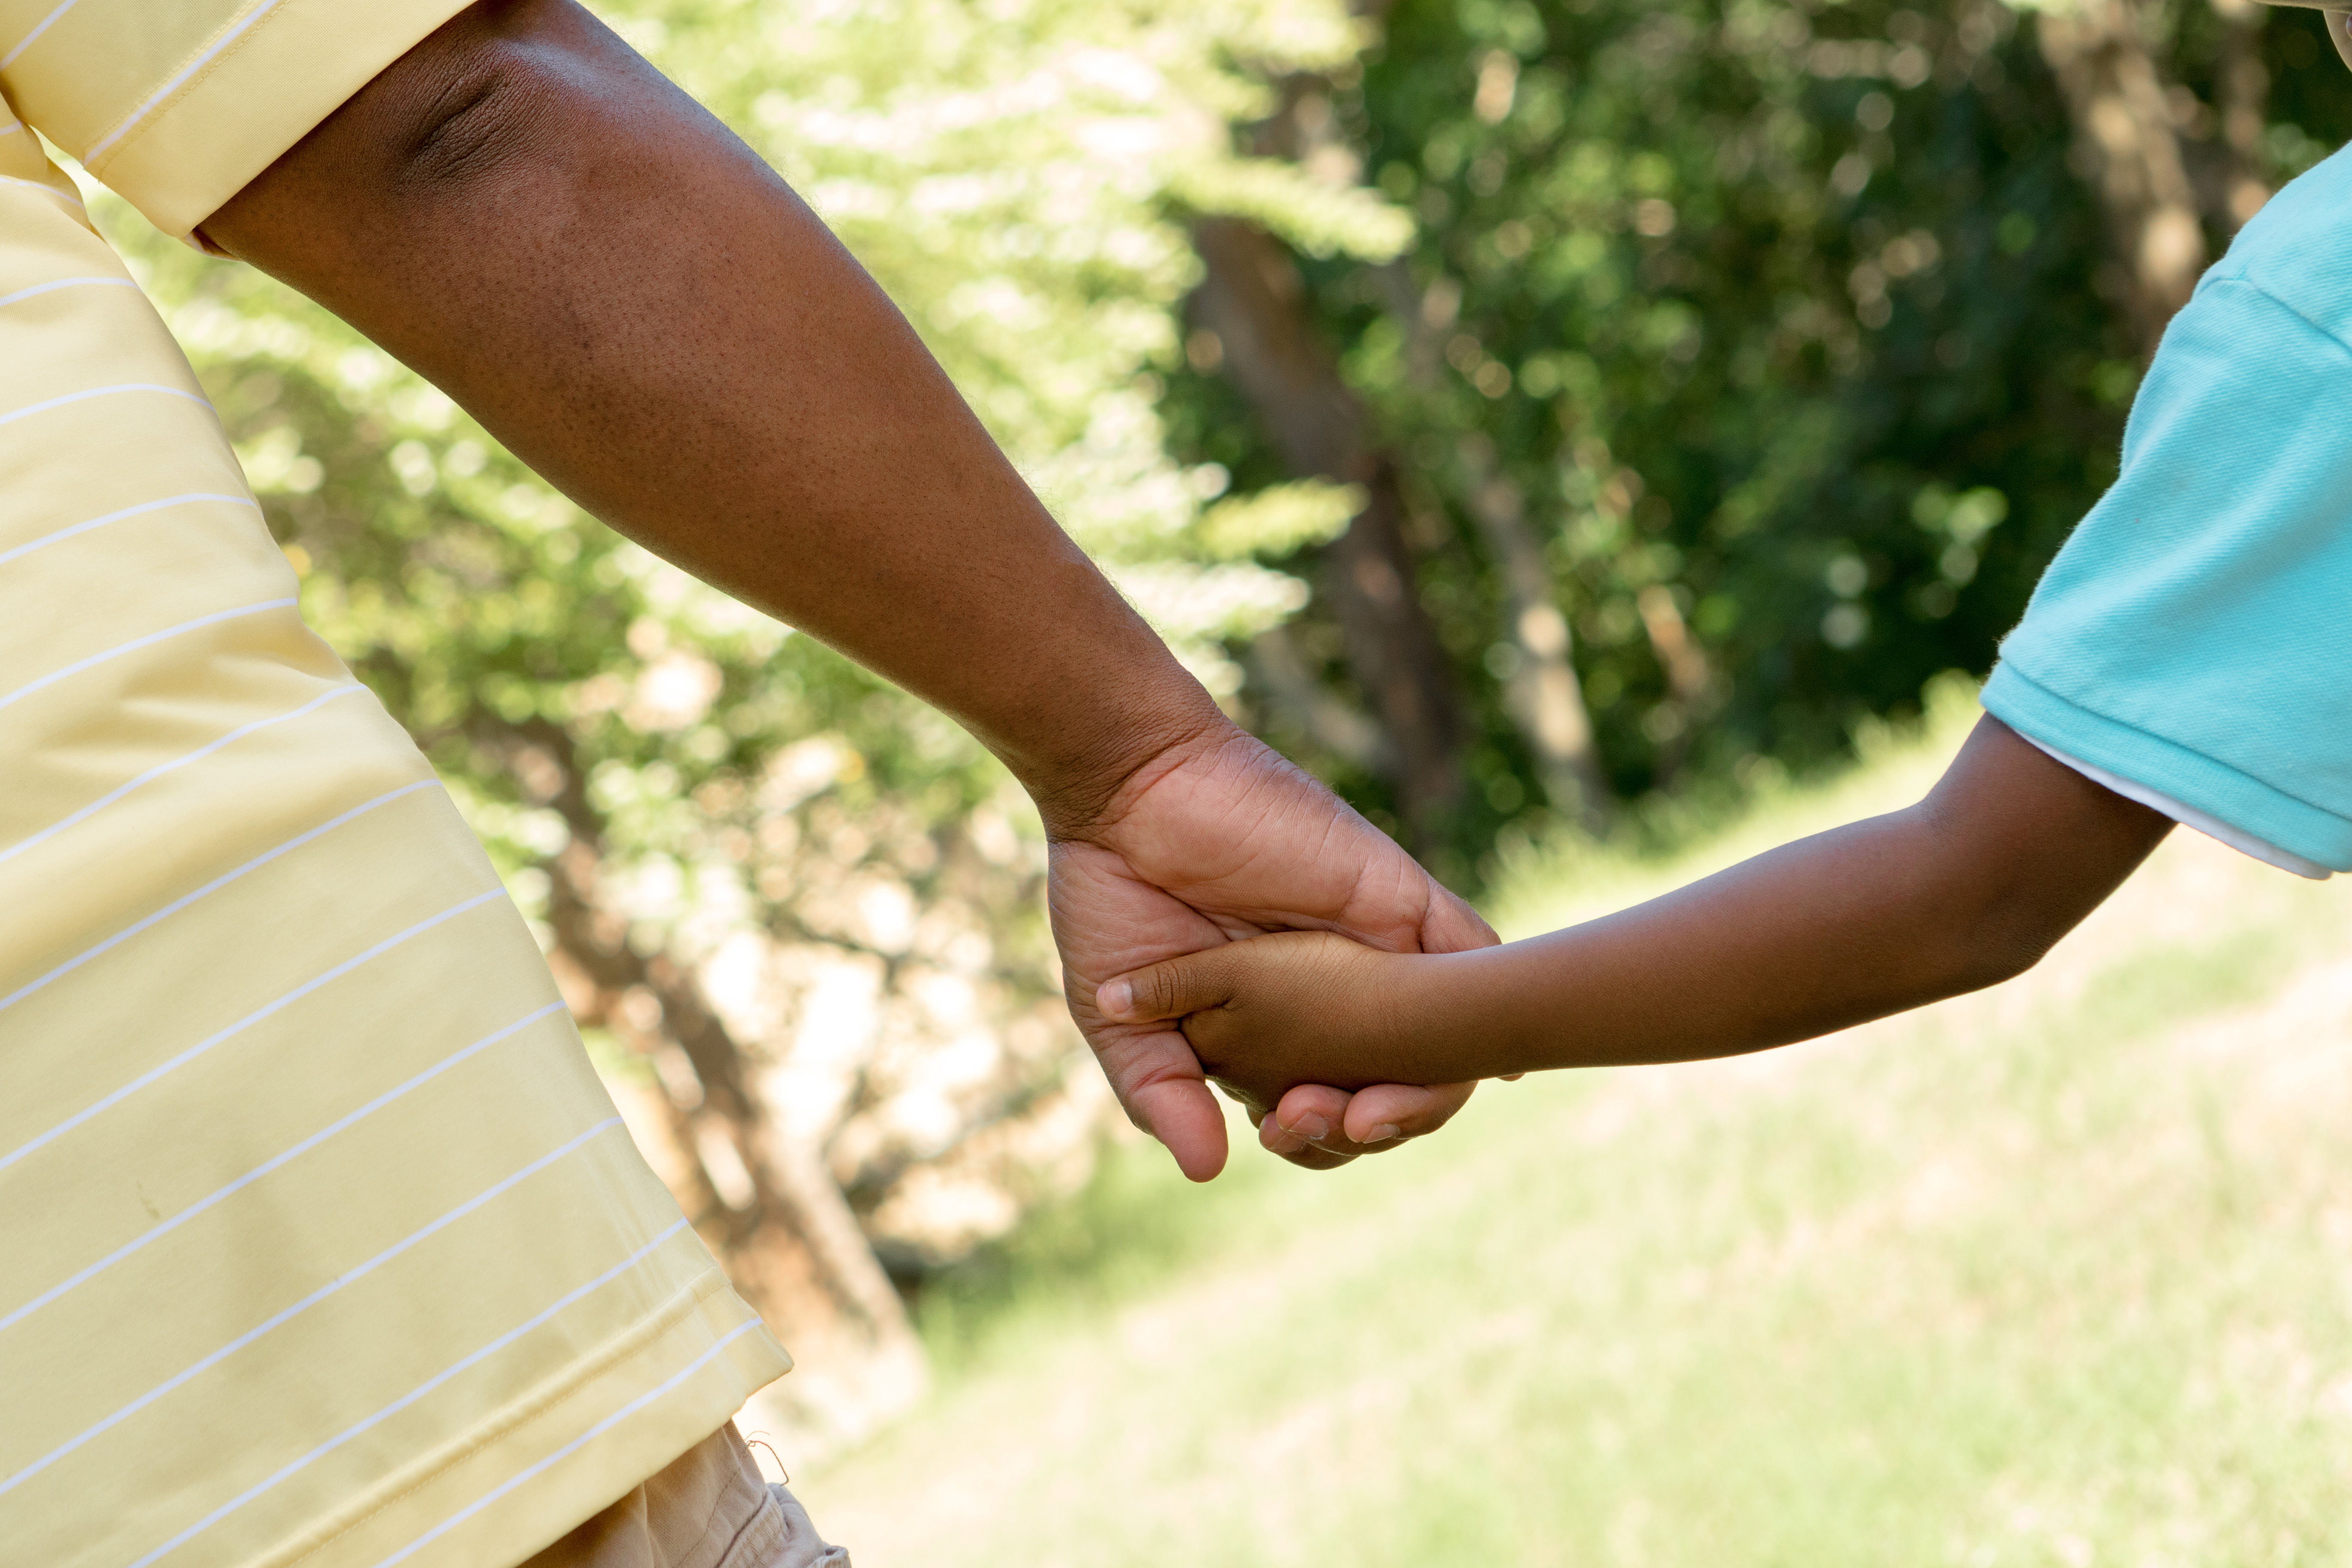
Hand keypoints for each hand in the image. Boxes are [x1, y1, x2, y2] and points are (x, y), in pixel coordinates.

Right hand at [1045, 721, 1495, 1179]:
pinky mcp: (1395, 896)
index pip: (1326, 1112)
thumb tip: (1208, 1170)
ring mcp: (1370, 947)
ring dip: (1425, 1091)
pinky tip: (1491, 1056)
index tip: (1274, 1134)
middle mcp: (1331, 993)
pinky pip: (1471, 950)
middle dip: (1367, 1128)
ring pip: (1441, 1037)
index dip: (1318, 1142)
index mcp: (1272, 1028)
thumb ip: (1162, 1093)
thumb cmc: (1112, 896)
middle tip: (1313, 1120)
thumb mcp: (1121, 1021)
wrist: (1124, 792)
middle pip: (1390, 1087)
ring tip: (1369, 1113)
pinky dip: (1489, 1004)